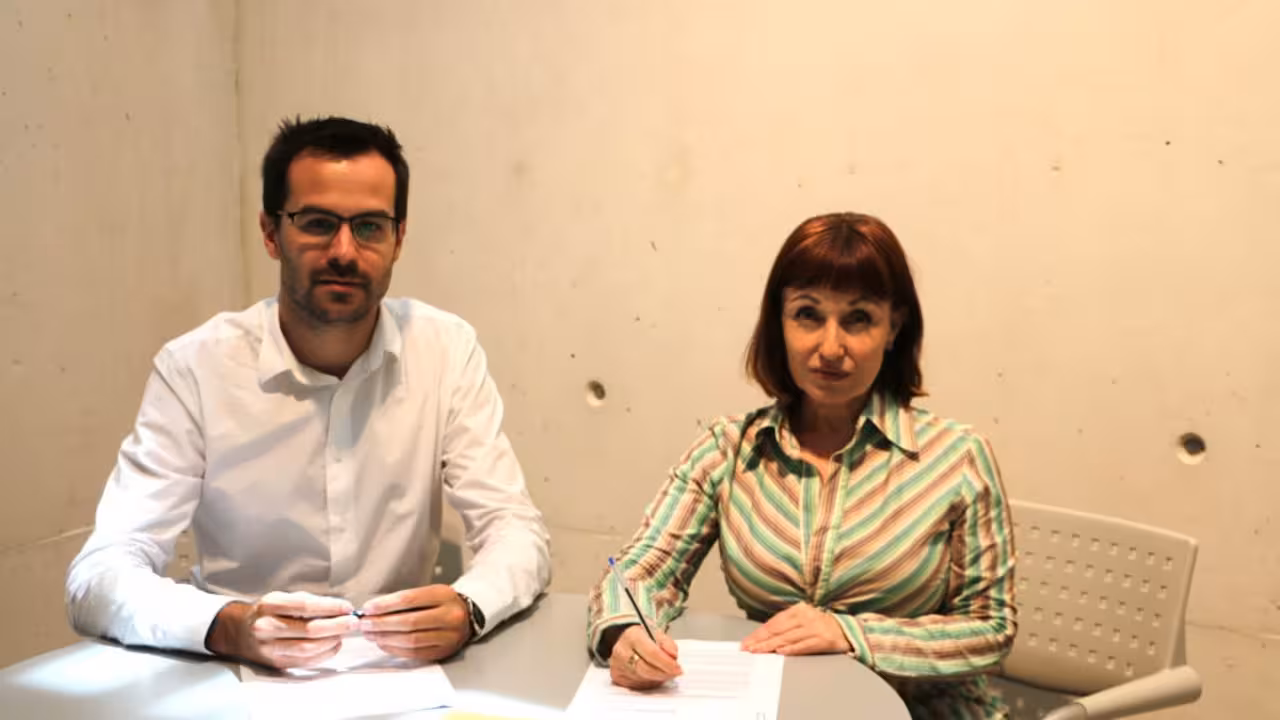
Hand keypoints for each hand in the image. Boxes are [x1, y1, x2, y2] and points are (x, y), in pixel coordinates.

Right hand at [207, 591, 357, 669]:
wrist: (239, 630)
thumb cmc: (267, 611)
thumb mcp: (284, 598)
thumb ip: (310, 602)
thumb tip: (340, 609)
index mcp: (270, 606)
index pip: (305, 607)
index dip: (330, 607)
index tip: (347, 607)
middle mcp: (267, 628)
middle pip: (309, 630)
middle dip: (337, 626)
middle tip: (352, 622)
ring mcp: (270, 648)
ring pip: (308, 648)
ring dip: (332, 641)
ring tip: (344, 633)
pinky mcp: (275, 663)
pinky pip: (305, 661)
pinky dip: (324, 654)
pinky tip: (334, 645)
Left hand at [358, 585, 471, 661]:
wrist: (468, 617)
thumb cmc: (442, 604)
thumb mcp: (429, 593)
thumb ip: (405, 601)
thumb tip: (374, 610)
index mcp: (444, 596)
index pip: (409, 599)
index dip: (385, 605)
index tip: (368, 608)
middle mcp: (449, 616)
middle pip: (409, 622)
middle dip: (382, 624)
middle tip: (365, 624)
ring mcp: (448, 636)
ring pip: (410, 640)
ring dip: (385, 638)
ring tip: (370, 634)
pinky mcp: (443, 652)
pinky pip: (414, 653)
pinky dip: (395, 649)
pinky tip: (383, 643)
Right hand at [609, 625, 682, 689]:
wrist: (622, 639)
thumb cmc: (641, 637)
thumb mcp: (656, 633)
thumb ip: (667, 643)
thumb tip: (673, 656)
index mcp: (632, 636)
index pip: (651, 653)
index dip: (666, 663)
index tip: (678, 668)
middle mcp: (621, 651)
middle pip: (646, 669)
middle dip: (664, 673)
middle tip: (675, 673)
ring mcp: (617, 665)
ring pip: (643, 679)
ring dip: (658, 678)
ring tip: (665, 672)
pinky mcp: (617, 676)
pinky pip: (637, 685)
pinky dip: (649, 682)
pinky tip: (654, 676)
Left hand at [740, 603, 851, 655]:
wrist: (846, 630)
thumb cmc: (820, 626)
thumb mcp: (802, 619)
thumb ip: (785, 625)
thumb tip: (763, 636)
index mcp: (798, 609)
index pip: (774, 622)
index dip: (759, 632)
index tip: (747, 641)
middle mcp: (806, 617)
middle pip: (778, 630)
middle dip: (761, 640)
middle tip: (747, 648)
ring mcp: (815, 628)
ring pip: (787, 638)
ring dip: (771, 646)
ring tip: (758, 651)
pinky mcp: (823, 640)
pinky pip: (803, 645)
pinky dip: (791, 649)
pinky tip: (780, 651)